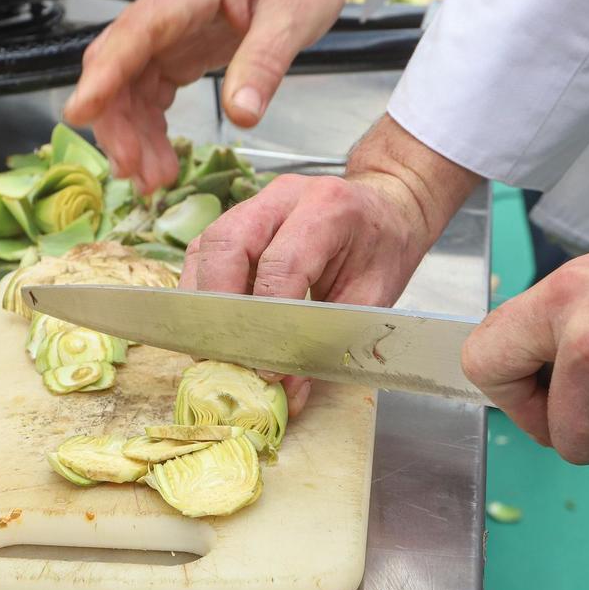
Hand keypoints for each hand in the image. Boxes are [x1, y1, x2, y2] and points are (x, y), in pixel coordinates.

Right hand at [62, 0, 366, 193]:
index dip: (105, 74)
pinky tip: (160, 160)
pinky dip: (150, 130)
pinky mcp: (177, 52)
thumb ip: (265, 64)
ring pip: (129, 86)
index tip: (81, 113)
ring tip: (153, 180)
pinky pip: (149, 94)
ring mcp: (169, 30)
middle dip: (117, 121)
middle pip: (120, 63)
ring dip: (134, 136)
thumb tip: (241, 115)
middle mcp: (169, 5)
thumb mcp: (295, 16)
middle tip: (134, 171)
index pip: (137, 31)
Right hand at [181, 114, 481, 413]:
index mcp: (328, 208)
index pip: (282, 265)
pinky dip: (203, 290)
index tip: (265, 366)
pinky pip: (205, 251)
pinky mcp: (237, 218)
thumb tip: (287, 393)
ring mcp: (256, 202)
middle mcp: (284, 196)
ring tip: (212, 345)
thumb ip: (329, 342)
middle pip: (229, 243)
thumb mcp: (370, 300)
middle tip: (223, 355)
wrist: (385, 211)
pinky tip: (215, 324)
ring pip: (208, 246)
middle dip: (218, 305)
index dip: (266, 320)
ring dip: (203, 300)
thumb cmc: (382, 251)